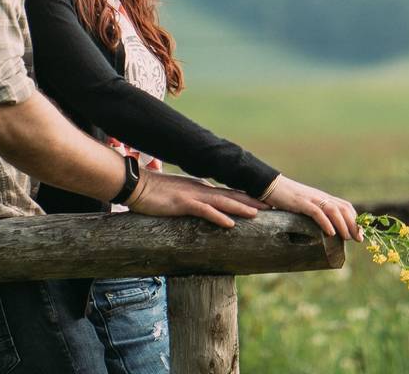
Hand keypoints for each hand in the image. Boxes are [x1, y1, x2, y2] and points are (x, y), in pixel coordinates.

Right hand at [129, 172, 269, 227]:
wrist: (136, 185)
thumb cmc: (153, 192)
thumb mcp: (176, 196)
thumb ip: (190, 201)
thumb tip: (202, 208)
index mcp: (199, 188)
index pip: (228, 193)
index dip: (247, 198)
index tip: (264, 203)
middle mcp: (200, 190)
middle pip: (230, 196)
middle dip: (252, 201)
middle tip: (272, 207)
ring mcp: (191, 195)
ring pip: (221, 202)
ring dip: (240, 208)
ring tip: (258, 214)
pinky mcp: (182, 203)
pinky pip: (203, 211)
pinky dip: (217, 216)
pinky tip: (229, 223)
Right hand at [263, 175, 362, 241]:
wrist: (268, 185)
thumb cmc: (284, 197)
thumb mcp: (302, 204)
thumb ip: (313, 212)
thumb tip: (321, 228)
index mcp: (321, 197)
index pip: (345, 206)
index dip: (355, 219)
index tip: (359, 233)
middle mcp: (319, 196)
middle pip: (343, 208)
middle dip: (353, 224)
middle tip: (358, 239)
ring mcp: (310, 198)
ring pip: (333, 210)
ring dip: (343, 225)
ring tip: (346, 238)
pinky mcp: (300, 202)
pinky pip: (317, 212)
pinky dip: (326, 222)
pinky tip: (330, 233)